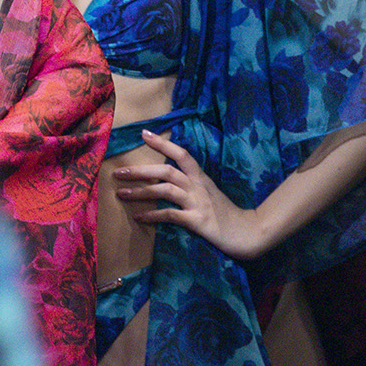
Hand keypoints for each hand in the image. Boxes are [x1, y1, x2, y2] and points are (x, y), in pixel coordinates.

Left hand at [113, 129, 265, 260]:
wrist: (247, 231)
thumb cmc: (225, 213)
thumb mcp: (208, 192)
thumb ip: (191, 183)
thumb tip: (165, 176)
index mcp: (200, 177)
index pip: (181, 153)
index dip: (162, 143)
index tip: (143, 133)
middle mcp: (198, 186)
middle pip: (166, 171)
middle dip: (140, 171)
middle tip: (118, 172)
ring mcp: (197, 202)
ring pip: (165, 190)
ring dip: (140, 191)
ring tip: (121, 194)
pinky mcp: (197, 220)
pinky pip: (170, 215)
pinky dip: (152, 215)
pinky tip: (139, 217)